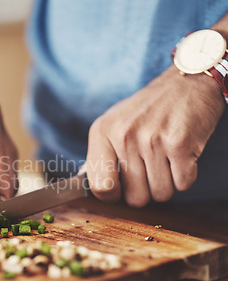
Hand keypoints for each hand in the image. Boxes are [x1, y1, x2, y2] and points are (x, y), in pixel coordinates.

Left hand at [86, 67, 224, 206]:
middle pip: (135, 198)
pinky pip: (183, 184)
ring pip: (160, 194)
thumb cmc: (147, 110)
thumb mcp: (114, 124)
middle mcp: (123, 136)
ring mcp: (151, 140)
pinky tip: (181, 155)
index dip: (113, 196)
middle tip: (150, 170)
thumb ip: (102, 155)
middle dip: (146, 191)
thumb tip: (93, 187)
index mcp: (101, 131)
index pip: (100, 187)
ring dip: (167, 184)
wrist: (186, 82)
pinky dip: (185, 176)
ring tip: (165, 160)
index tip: (122, 190)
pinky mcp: (179, 143)